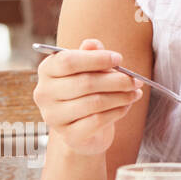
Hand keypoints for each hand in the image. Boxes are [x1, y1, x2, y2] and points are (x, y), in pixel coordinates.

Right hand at [32, 38, 143, 155]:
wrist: (86, 127)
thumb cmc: (88, 90)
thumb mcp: (90, 68)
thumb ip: (91, 54)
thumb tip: (92, 44)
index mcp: (47, 71)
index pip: (67, 61)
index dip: (96, 59)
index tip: (119, 59)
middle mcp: (44, 94)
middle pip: (85, 82)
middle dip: (117, 80)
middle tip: (136, 80)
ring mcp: (53, 116)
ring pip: (94, 102)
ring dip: (121, 96)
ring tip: (136, 92)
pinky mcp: (68, 135)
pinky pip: (98, 120)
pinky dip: (118, 111)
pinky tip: (127, 105)